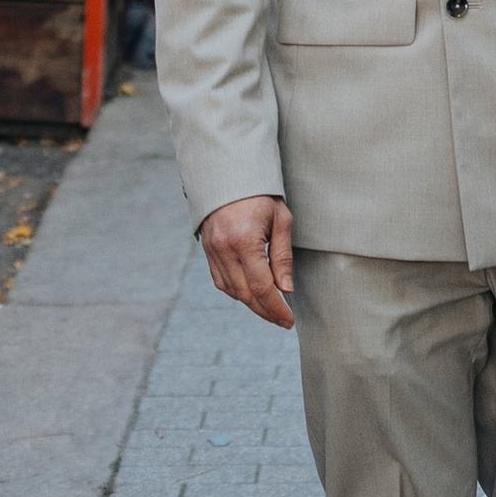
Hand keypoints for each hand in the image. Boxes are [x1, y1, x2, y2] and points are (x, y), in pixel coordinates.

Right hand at [200, 193, 295, 326]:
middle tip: (282, 320)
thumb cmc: (260, 195)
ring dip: (251, 304)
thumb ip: (283, 256)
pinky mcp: (207, 251)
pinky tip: (251, 294)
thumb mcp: (281, 220)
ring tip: (271, 309)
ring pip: (231, 290)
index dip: (276, 307)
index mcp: (244, 240)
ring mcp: (212, 251)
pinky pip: (220, 281)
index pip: (262, 286)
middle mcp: (224, 249)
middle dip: (265, 311)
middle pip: (245, 293)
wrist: (229, 175)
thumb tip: (286, 289)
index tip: (289, 320)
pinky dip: (236, 291)